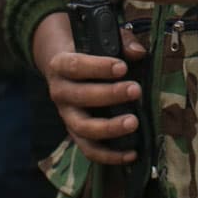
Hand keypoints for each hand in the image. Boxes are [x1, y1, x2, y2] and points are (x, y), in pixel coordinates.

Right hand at [34, 12, 147, 166]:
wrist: (65, 70)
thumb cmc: (89, 53)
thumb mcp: (100, 41)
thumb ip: (121, 43)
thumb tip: (138, 52)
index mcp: (61, 65)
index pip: (75, 66)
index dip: (98, 67)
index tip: (122, 67)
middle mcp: (59, 92)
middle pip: (80, 97)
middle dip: (109, 95)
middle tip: (135, 90)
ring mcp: (66, 116)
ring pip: (82, 127)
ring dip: (109, 128)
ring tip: (133, 122)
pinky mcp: (75, 134)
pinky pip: (89, 150)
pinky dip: (109, 156)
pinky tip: (131, 153)